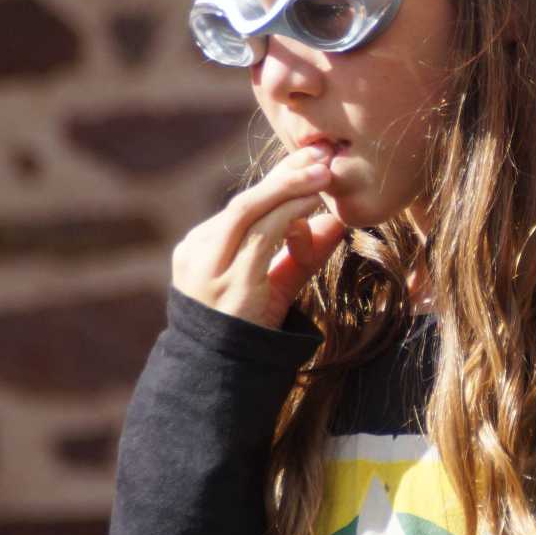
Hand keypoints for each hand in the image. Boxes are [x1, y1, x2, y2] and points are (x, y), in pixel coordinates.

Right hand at [171, 148, 347, 327]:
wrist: (219, 380)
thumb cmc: (247, 334)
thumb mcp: (275, 288)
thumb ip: (300, 256)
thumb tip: (335, 224)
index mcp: (201, 248)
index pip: (244, 205)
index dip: (279, 179)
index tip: (310, 161)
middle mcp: (200, 253)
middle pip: (246, 200)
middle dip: (285, 174)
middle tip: (321, 154)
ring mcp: (211, 269)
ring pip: (250, 210)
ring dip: (290, 188)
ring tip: (324, 174)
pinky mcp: (230, 285)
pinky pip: (262, 237)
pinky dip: (290, 215)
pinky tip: (313, 203)